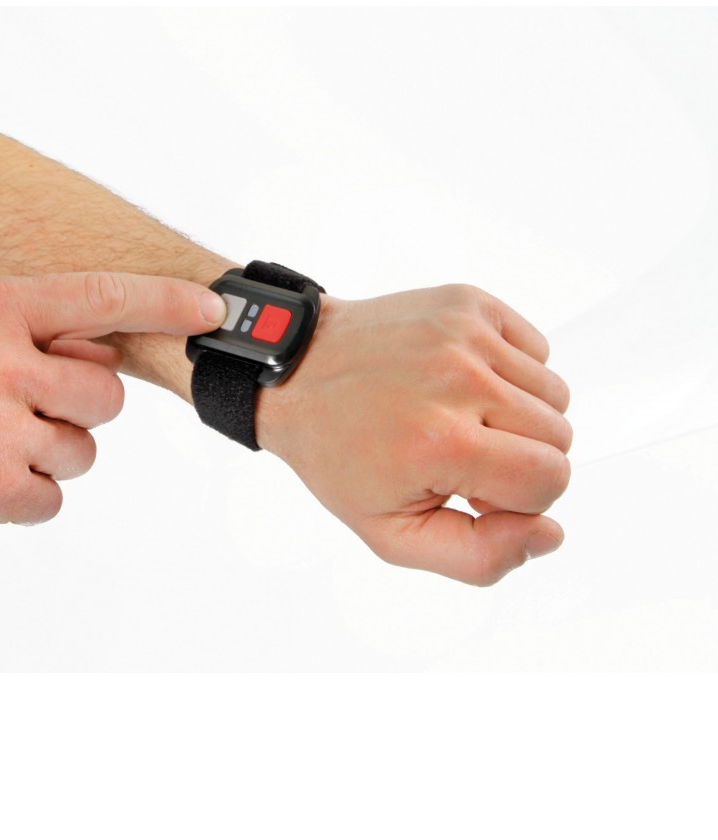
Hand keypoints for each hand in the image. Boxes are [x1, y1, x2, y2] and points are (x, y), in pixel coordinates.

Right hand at [0, 272, 226, 542]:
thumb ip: (24, 322)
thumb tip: (99, 344)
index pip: (101, 296)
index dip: (164, 301)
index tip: (212, 309)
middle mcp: (4, 364)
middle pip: (106, 395)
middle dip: (77, 406)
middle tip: (22, 407)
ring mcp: (0, 432)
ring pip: (82, 453)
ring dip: (44, 454)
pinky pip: (50, 499)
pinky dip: (20, 494)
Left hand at [257, 284, 571, 585]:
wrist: (298, 373)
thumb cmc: (338, 453)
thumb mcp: (390, 533)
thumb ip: (478, 556)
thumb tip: (549, 533)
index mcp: (441, 442)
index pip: (549, 480)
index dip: (517, 498)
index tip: (470, 487)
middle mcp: (459, 379)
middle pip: (560, 436)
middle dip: (520, 458)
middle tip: (461, 454)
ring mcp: (464, 333)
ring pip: (556, 393)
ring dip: (519, 416)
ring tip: (461, 416)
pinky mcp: (468, 301)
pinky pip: (538, 349)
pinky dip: (511, 372)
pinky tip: (462, 382)